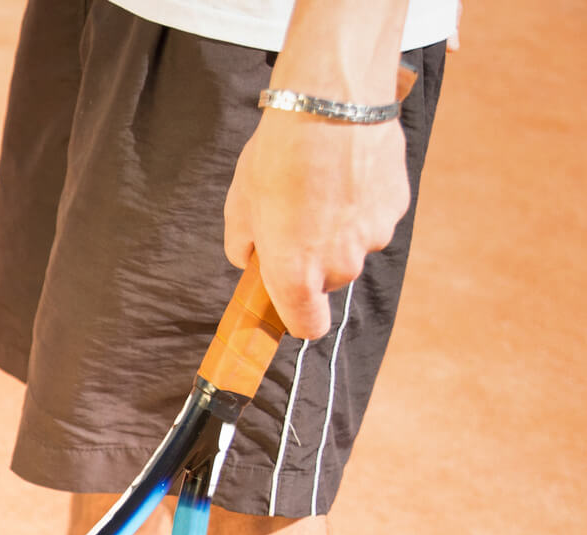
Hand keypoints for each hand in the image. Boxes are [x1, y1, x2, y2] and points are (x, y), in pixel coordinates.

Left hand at [223, 109, 410, 339]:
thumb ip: (243, 248)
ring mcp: (373, 237)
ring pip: (354, 247)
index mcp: (296, 275)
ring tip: (323, 187)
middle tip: (297, 218)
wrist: (329, 107)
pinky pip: (374, 217)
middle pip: (328, 280)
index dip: (300, 317)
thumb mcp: (240, 207)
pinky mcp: (395, 207)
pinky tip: (347, 172)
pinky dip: (362, 203)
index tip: (290, 299)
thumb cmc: (277, 159)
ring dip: (340, 229)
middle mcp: (339, 265)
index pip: (309, 326)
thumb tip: (252, 259)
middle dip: (314, 259)